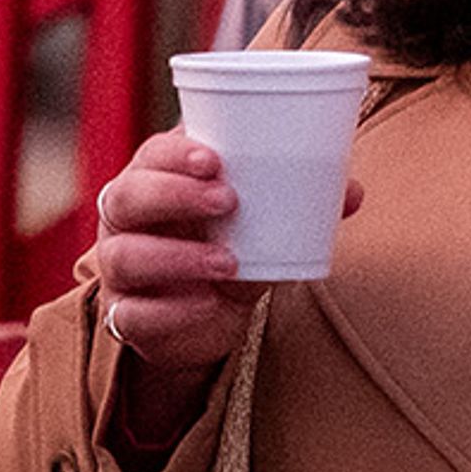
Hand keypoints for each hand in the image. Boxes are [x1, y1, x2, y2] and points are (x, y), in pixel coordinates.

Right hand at [88, 130, 361, 380]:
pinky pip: (132, 314)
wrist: (202, 317)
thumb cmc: (224, 245)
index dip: (174, 154)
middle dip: (173, 194)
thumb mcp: (259, 223)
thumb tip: (351, 191)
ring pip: (124, 256)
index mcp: (154, 180)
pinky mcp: (126, 316)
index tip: (215, 159)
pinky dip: (169, 310)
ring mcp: (119, 270)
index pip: (151, 154)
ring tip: (229, 261)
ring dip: (176, 256)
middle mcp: (125, 221)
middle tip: (228, 200)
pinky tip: (206, 304)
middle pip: (125, 196)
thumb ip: (296, 204)